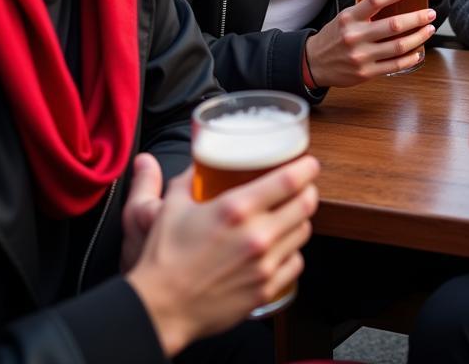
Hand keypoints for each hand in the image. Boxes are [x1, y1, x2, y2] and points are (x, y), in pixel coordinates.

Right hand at [127, 155, 319, 356]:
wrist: (159, 309)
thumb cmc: (164, 258)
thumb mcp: (173, 205)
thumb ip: (189, 177)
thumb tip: (199, 159)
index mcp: (237, 208)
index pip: (289, 179)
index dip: (307, 167)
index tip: (309, 164)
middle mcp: (257, 234)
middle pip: (306, 203)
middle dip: (308, 190)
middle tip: (303, 187)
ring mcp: (264, 264)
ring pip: (304, 232)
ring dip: (300, 219)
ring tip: (289, 216)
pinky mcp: (266, 288)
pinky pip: (296, 263)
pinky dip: (292, 252)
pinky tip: (281, 248)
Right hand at [306, 0, 436, 86]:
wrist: (314, 63)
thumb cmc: (334, 36)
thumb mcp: (343, 17)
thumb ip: (363, 6)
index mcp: (349, 18)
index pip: (374, 1)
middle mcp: (355, 36)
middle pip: (394, 25)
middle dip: (417, 18)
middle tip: (430, 12)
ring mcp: (361, 56)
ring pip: (398, 46)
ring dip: (418, 37)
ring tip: (429, 29)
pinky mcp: (366, 73)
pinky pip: (394, 65)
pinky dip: (410, 57)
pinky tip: (418, 51)